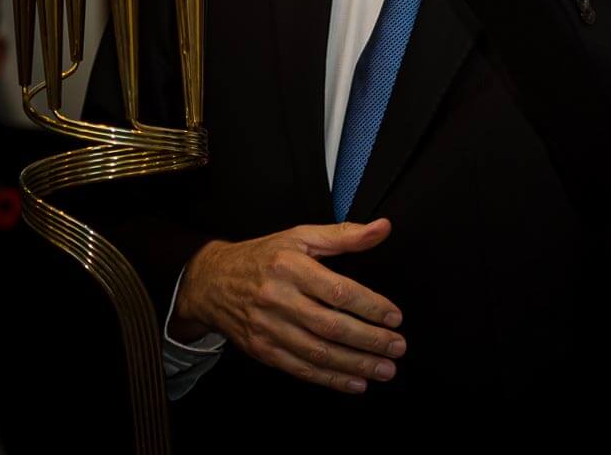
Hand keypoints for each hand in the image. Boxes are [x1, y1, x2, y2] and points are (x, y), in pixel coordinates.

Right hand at [171, 218, 404, 394]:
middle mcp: (279, 299)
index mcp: (291, 266)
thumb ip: (344, 235)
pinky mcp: (263, 351)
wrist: (213, 282)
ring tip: (384, 369)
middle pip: (331, 326)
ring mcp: (269, 328)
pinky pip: (301, 369)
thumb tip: (382, 228)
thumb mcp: (300, 236)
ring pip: (318, 352)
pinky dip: (330, 379)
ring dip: (355, 364)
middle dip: (369, 340)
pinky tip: (355, 381)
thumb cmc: (264, 256)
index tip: (395, 317)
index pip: (337, 290)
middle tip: (397, 347)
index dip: (370, 306)